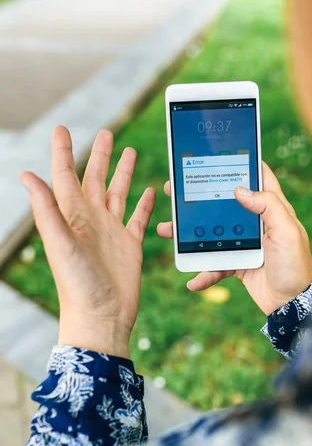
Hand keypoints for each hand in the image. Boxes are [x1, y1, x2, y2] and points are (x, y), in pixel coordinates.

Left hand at [20, 126, 155, 357]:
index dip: (63, 152)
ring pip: (118, 193)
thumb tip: (26, 174)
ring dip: (123, 173)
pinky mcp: (130, 244)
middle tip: (107, 132)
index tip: (62, 129)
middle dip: (100, 155)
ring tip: (129, 151)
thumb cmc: (77, 284)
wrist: (101, 316)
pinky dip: (144, 204)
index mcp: (72, 215)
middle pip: (95, 179)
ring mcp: (112, 231)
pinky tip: (149, 191)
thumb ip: (46, 209)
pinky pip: (138, 217)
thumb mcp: (59, 243)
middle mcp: (91, 219)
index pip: (65, 176)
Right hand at [157, 163, 311, 315]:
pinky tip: (193, 281)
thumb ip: (269, 206)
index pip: (257, 178)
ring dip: (188, 234)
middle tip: (174, 190)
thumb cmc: (296, 264)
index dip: (241, 163)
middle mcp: (256, 223)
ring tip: (166, 231)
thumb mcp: (287, 231)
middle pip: (223, 204)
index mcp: (272, 209)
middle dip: (198, 197)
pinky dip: (203, 273)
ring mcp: (244, 243)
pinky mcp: (237, 264)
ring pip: (211, 233)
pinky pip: (215, 266)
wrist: (293, 303)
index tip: (217, 154)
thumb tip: (239, 189)